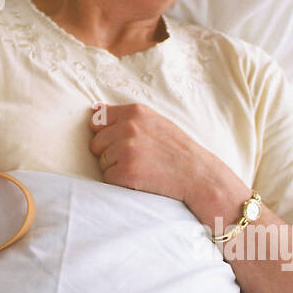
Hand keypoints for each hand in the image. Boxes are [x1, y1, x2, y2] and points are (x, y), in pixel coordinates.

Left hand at [88, 102, 219, 205]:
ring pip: (101, 162)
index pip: (97, 120)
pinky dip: (120, 182)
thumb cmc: (176, 150)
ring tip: (141, 168)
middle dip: (109, 153)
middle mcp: (128, 127)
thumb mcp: (155, 122)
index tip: (121, 143)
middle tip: (136, 159)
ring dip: (115, 168)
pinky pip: (107, 178)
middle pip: (96, 143)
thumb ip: (125, 116)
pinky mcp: (125, 171)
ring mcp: (126, 149)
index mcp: (135, 112)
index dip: (105, 135)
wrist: (198, 175)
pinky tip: (140, 179)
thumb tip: (95, 110)